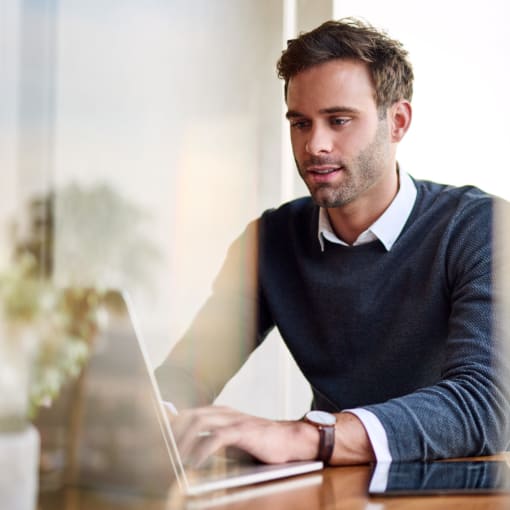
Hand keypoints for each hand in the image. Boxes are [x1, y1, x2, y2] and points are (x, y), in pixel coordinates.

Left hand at [170, 405, 319, 466]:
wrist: (290, 441)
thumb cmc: (258, 444)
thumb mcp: (230, 442)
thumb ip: (209, 440)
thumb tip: (185, 450)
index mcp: (219, 413)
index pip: (187, 414)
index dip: (169, 425)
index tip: (154, 439)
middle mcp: (224, 412)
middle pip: (189, 416)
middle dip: (172, 433)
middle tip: (161, 453)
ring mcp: (234, 419)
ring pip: (199, 422)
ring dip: (183, 441)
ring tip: (174, 459)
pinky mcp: (244, 431)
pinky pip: (217, 436)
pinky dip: (202, 449)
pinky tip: (195, 461)